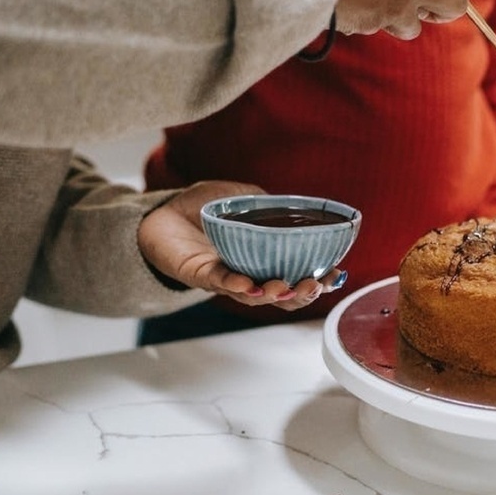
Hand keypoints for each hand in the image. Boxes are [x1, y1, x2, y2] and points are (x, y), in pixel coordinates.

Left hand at [136, 181, 346, 307]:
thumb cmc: (201, 207)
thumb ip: (268, 204)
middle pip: (280, 296)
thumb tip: (294, 208)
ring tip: (288, 286)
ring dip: (274, 294)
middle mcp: (246, 275)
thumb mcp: (243, 197)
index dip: (318, 282)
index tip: (336, 276)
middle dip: (302, 294)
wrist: (159, 213)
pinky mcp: (197, 274)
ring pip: (254, 296)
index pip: (295, 278)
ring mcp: (223, 278)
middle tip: (316, 285)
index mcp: (262, 261)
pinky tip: (251, 284)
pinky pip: (219, 283)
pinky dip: (236, 285)